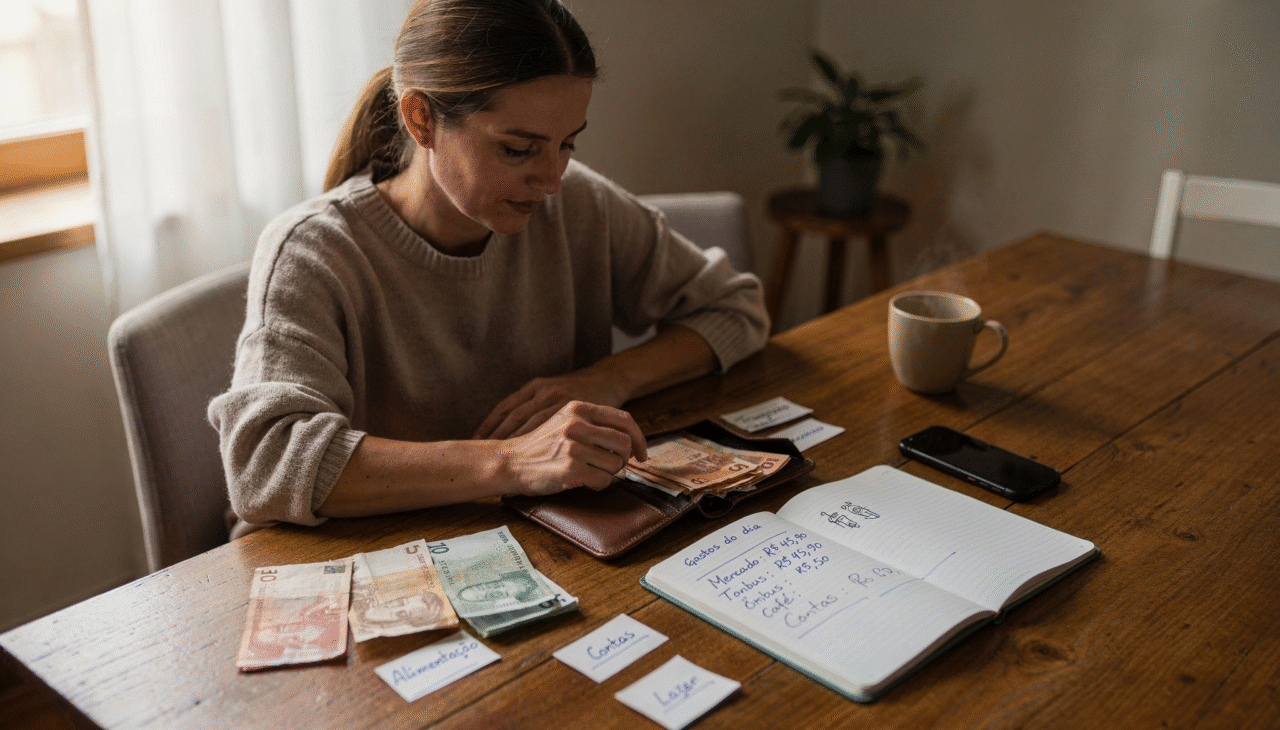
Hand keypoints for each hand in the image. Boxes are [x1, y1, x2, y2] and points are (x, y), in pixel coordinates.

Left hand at [473, 371, 622, 439]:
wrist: (608, 379)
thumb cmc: (578, 389)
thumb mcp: (552, 390)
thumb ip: (535, 405)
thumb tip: (513, 427)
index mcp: (535, 386)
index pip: (506, 407)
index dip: (489, 423)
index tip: (475, 439)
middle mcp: (544, 391)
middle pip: (513, 415)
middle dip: (496, 434)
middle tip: (482, 452)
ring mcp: (559, 399)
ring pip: (530, 422)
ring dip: (515, 440)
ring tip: (502, 458)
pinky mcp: (575, 407)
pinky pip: (555, 428)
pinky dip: (542, 441)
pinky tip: (534, 454)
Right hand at [497, 401, 647, 496]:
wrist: (509, 462)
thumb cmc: (540, 446)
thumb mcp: (564, 422)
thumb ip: (592, 424)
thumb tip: (628, 440)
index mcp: (578, 408)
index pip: (624, 419)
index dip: (639, 438)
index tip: (641, 454)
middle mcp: (577, 424)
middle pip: (624, 443)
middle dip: (623, 459)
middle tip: (612, 466)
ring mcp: (574, 447)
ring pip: (615, 464)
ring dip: (607, 473)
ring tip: (589, 472)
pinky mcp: (571, 469)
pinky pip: (603, 481)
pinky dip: (597, 485)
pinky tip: (582, 481)